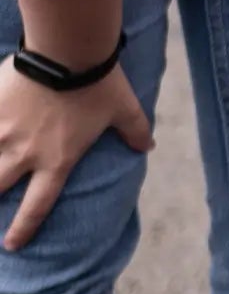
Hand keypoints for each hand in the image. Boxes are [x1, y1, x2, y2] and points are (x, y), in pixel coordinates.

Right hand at [0, 58, 152, 249]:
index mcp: (56, 161)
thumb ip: (136, 131)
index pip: (38, 206)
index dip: (24, 228)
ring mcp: (1, 134)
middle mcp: (24, 155)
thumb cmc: (98, 82)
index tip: (12, 244)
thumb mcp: (124, 109)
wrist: (68, 50)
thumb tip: (148, 146)